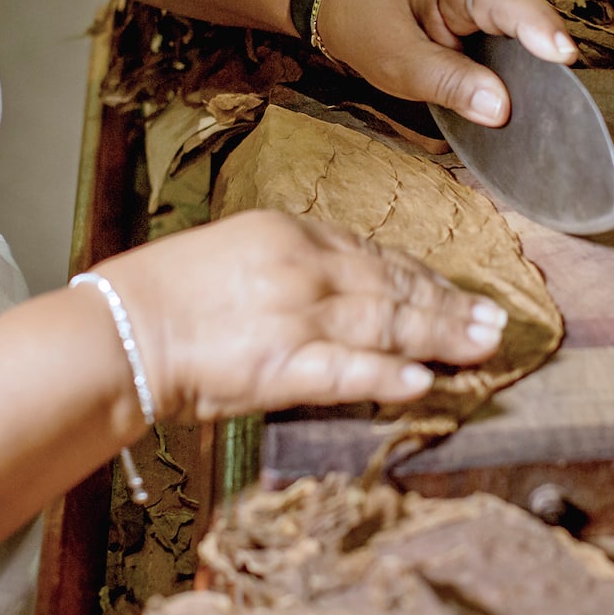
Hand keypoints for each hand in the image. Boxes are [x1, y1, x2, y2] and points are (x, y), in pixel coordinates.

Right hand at [93, 210, 506, 422]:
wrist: (119, 331)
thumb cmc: (165, 296)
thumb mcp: (236, 256)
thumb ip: (292, 268)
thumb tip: (341, 290)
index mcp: (290, 233)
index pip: (374, 255)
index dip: (422, 277)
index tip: (455, 291)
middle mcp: (302, 268)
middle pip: (393, 286)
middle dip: (449, 305)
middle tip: (494, 319)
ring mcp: (295, 316)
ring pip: (386, 324)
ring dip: (441, 335)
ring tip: (483, 346)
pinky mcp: (281, 365)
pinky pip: (349, 370)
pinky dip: (390, 374)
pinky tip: (426, 381)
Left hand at [314, 0, 578, 126]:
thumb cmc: (369, 20)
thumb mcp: (396, 60)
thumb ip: (448, 82)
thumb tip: (502, 110)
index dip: (537, 26)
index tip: (562, 56)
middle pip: (531, 12)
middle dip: (549, 50)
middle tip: (567, 99)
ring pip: (530, 29)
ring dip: (540, 65)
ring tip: (555, 106)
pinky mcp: (496, 21)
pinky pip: (520, 43)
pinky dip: (526, 69)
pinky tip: (532, 101)